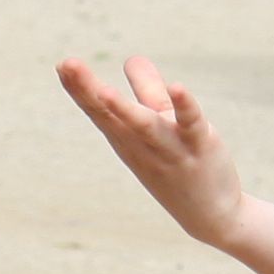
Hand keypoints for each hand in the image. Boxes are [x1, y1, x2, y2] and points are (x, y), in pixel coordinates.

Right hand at [57, 52, 252, 245]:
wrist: (212, 215)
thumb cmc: (179, 165)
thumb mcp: (160, 123)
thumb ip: (147, 90)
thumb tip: (131, 58)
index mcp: (128, 138)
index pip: (99, 111)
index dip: (79, 88)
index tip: (61, 65)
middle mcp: (142, 144)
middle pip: (111, 115)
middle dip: (88, 90)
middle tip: (66, 64)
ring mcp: (170, 147)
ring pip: (144, 125)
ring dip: (124, 109)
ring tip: (105, 92)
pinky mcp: (200, 146)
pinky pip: (191, 124)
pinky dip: (184, 106)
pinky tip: (177, 87)